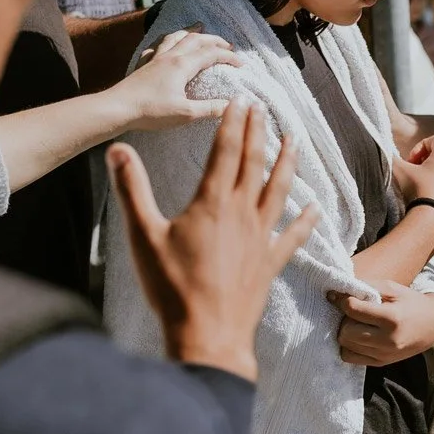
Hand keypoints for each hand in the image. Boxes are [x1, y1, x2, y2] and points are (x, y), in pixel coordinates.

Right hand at [109, 102, 319, 381]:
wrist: (207, 335)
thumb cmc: (172, 288)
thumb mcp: (142, 236)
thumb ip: (132, 189)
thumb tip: (117, 150)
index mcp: (211, 203)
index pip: (225, 151)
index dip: (232, 123)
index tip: (238, 99)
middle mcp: (241, 214)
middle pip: (254, 163)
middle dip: (258, 131)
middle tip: (263, 107)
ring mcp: (260, 238)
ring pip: (279, 190)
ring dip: (287, 162)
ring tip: (295, 139)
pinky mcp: (269, 263)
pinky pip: (293, 236)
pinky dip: (306, 221)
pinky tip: (317, 209)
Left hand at [115, 27, 240, 130]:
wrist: (118, 108)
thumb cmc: (151, 112)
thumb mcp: (185, 114)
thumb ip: (210, 109)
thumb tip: (231, 105)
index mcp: (182, 66)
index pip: (211, 54)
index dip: (228, 56)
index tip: (241, 64)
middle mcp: (170, 57)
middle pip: (196, 39)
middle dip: (214, 39)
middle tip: (227, 43)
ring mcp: (155, 58)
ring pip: (175, 36)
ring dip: (190, 31)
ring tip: (199, 27)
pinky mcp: (143, 65)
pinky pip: (156, 46)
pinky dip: (166, 40)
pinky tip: (165, 44)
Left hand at [327, 280, 433, 366]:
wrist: (433, 325)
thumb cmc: (410, 302)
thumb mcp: (392, 288)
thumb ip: (366, 287)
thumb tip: (336, 292)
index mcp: (391, 318)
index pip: (353, 309)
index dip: (342, 300)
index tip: (340, 296)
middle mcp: (388, 340)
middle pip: (346, 330)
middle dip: (344, 318)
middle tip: (352, 311)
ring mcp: (384, 354)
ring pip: (345, 345)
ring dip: (345, 331)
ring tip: (356, 323)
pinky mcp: (380, 363)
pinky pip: (349, 357)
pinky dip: (348, 345)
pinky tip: (358, 335)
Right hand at [391, 134, 433, 210]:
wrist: (431, 222)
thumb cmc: (417, 192)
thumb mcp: (399, 170)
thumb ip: (392, 158)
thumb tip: (387, 154)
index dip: (420, 146)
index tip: (410, 161)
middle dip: (424, 160)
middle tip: (413, 172)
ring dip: (431, 174)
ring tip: (418, 186)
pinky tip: (426, 198)